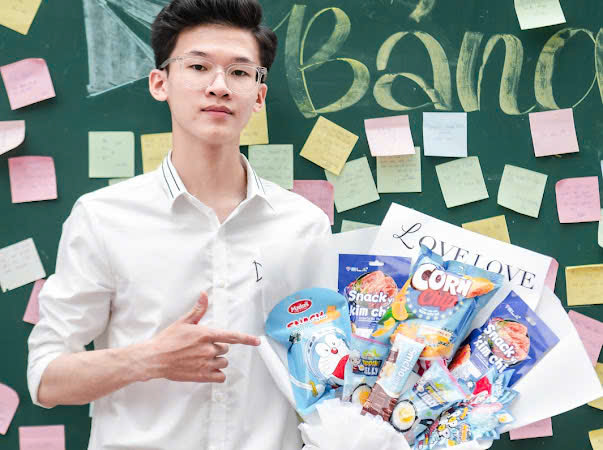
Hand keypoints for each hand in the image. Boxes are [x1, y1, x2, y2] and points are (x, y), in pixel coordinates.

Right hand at [143, 292, 259, 382]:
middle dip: (217, 348)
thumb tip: (204, 295)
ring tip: (201, 358)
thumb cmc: (168, 340)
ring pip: (223, 362)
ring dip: (217, 361)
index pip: (232, 336)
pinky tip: (207, 369)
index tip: (256, 341)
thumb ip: (198, 310)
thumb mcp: (183, 322)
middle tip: (201, 348)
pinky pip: (220, 376)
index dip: (246, 339)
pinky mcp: (202, 376)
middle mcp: (208, 349)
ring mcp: (206, 363)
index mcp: (206, 334)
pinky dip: (216, 374)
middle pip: (225, 349)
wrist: (155, 358)